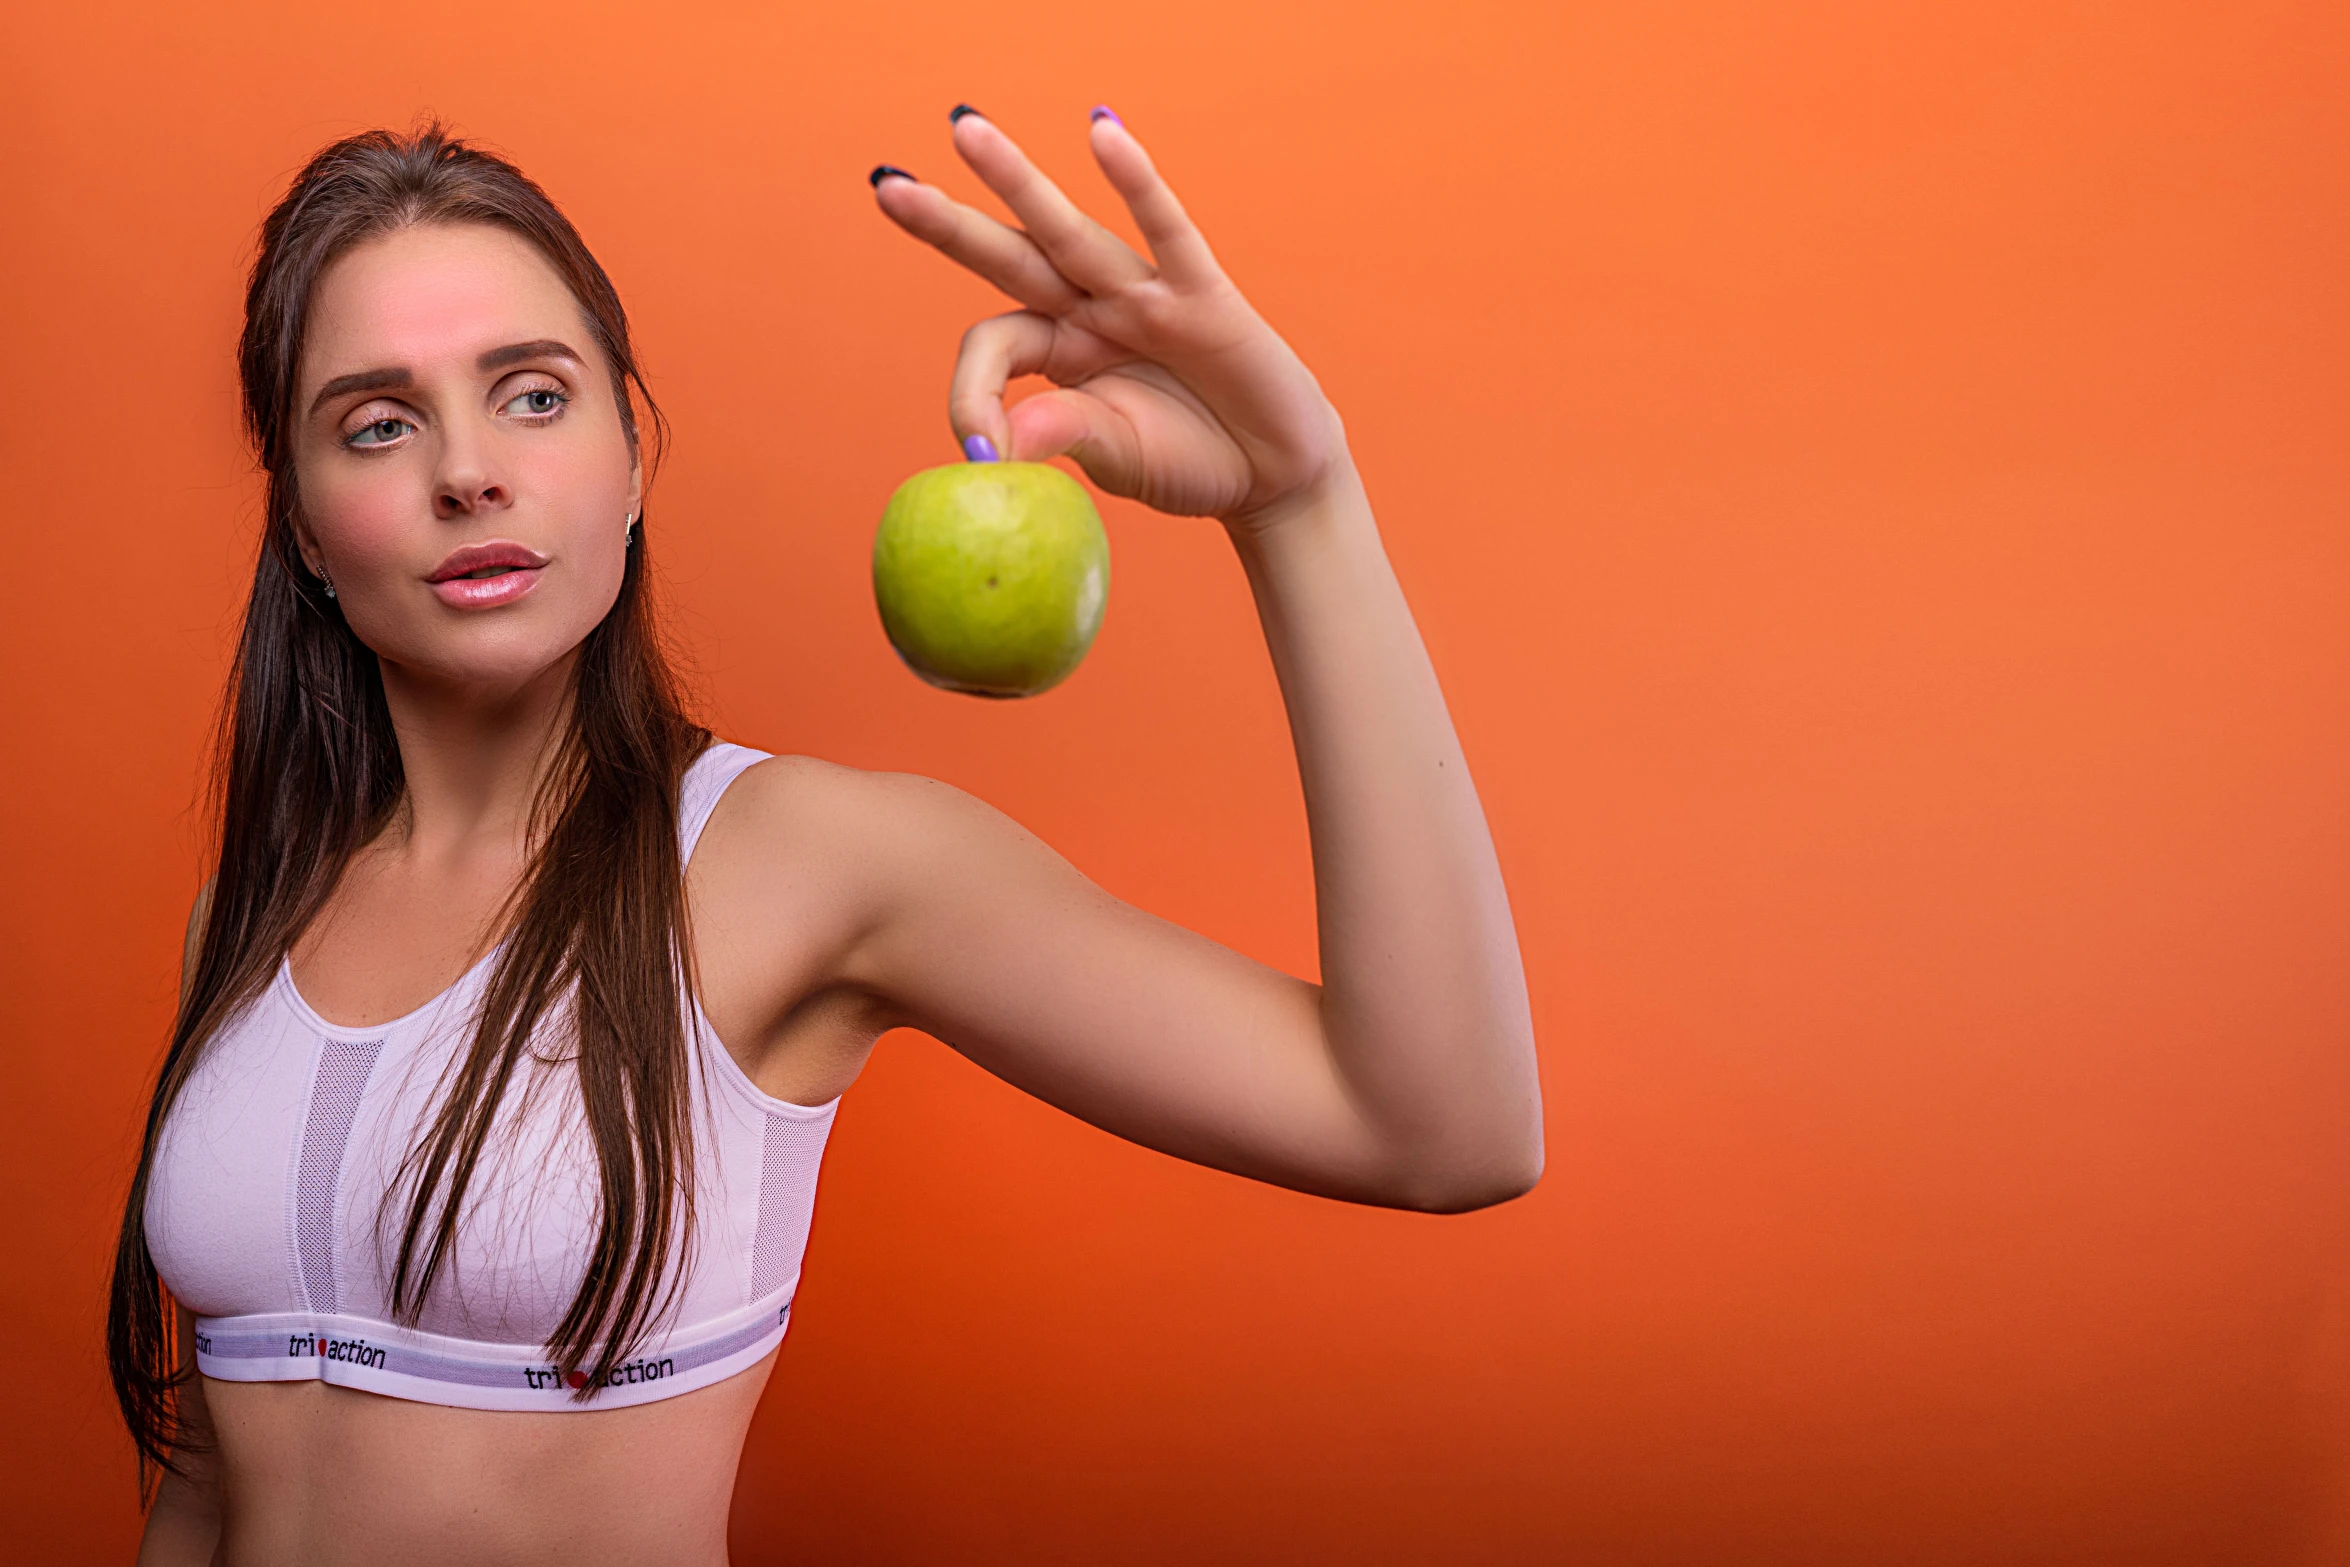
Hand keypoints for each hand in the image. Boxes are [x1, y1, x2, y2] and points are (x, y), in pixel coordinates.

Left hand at [873, 108, 1348, 528]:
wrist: (1272, 472)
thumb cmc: (1189, 459)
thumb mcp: (1115, 455)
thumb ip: (1058, 436)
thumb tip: (993, 447)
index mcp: (1059, 350)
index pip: (993, 345)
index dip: (972, 393)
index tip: (975, 447)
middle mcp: (1092, 309)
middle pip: (1009, 257)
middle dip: (948, 224)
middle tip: (886, 187)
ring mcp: (1144, 295)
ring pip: (1068, 233)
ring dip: (1015, 181)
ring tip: (965, 131)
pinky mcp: (1202, 293)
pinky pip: (1165, 230)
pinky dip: (1137, 182)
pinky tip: (1103, 132)